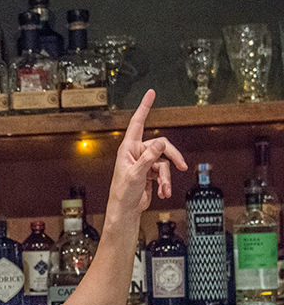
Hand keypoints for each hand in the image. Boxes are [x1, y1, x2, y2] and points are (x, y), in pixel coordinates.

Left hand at [110, 89, 188, 214]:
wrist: (125, 210)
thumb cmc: (123, 193)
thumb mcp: (136, 174)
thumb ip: (149, 157)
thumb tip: (160, 143)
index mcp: (128, 149)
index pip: (137, 123)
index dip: (144, 107)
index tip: (150, 93)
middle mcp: (136, 153)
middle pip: (161, 146)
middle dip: (172, 157)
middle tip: (182, 166)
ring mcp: (144, 163)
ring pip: (164, 162)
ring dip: (166, 177)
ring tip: (164, 189)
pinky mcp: (149, 173)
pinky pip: (163, 173)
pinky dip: (165, 183)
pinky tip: (163, 192)